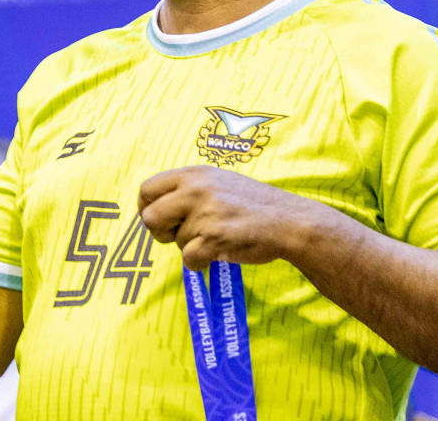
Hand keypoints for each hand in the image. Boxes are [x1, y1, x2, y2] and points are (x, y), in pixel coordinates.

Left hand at [138, 165, 316, 270]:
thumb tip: (152, 207)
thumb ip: (187, 189)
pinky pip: (189, 259)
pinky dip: (200, 263)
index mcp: (194, 174)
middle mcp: (196, 189)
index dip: (146, 208)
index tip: (159, 220)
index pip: (146, 189)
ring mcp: (206, 213)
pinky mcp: (216, 237)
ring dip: (191, 246)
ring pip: (175, 242)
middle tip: (179, 236)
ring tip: (215, 238)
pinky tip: (218, 253)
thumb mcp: (217, 182)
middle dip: (161, 232)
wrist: (290, 222)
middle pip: (150, 217)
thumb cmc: (252, 205)